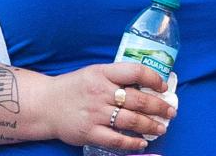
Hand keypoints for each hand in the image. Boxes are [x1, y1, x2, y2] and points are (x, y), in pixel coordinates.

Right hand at [45, 62, 175, 150]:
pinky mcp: (89, 133)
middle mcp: (100, 92)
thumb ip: (116, 77)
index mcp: (103, 73)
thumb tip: (146, 84)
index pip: (135, 72)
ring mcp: (95, 114)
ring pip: (131, 120)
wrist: (45, 104)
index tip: (163, 87)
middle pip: (138, 99)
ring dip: (150, 125)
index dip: (153, 79)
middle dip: (159, 106)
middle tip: (171, 111)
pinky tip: (142, 143)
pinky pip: (116, 139)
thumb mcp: (95, 73)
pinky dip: (132, 142)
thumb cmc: (74, 87)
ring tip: (161, 128)